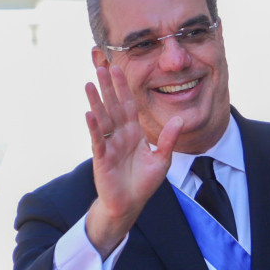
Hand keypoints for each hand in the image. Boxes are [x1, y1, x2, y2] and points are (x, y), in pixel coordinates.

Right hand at [83, 62, 183, 256]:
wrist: (130, 204)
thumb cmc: (143, 182)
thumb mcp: (162, 159)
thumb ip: (168, 139)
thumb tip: (181, 120)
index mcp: (134, 133)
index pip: (128, 105)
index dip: (123, 88)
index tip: (119, 69)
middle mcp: (119, 135)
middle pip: (113, 106)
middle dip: (107, 87)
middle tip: (100, 66)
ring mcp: (109, 145)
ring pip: (102, 119)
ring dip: (96, 101)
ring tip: (89, 83)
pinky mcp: (102, 158)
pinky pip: (98, 140)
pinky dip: (94, 127)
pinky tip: (89, 113)